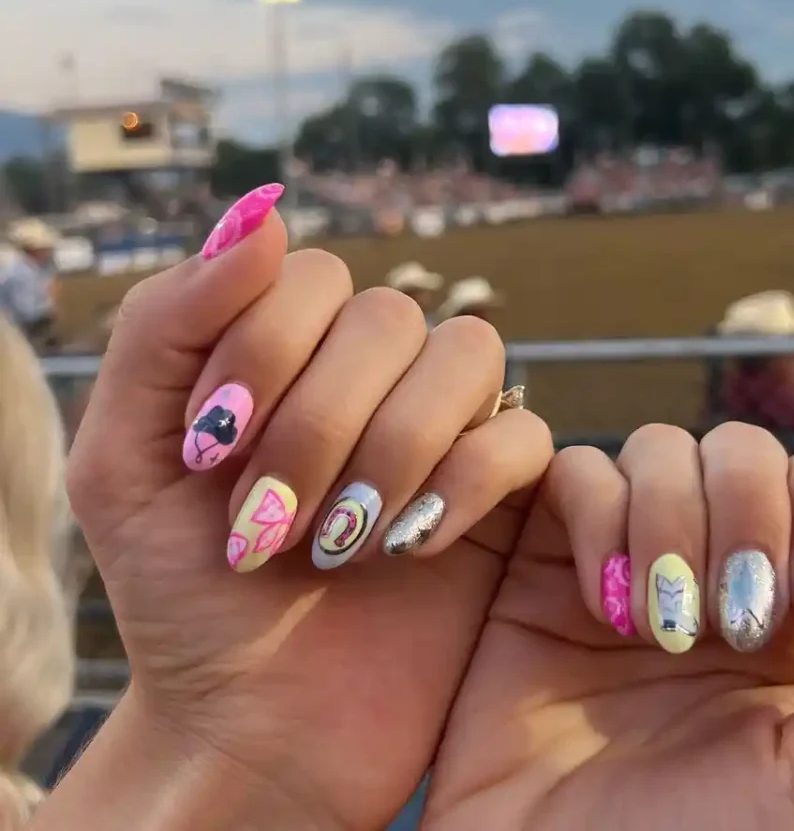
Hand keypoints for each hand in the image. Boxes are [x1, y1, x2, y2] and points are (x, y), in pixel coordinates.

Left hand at [52, 187, 553, 828]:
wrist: (254, 727)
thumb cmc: (181, 594)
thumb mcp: (125, 457)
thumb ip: (167, 322)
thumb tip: (264, 210)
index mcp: (288, 350)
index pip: (307, 273)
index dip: (264, 347)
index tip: (213, 446)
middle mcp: (371, 373)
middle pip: (389, 314)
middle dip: (319, 423)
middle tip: (268, 523)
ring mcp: (443, 425)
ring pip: (467, 354)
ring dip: (394, 449)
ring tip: (338, 542)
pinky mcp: (503, 490)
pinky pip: (524, 436)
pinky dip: (464, 485)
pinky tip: (408, 549)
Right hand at [427, 423, 793, 830]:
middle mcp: (717, 564)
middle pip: (744, 449)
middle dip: (746, 513)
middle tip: (730, 621)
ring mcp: (632, 552)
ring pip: (660, 447)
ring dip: (669, 518)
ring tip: (662, 627)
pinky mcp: (551, 554)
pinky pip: (576, 474)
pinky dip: (595, 516)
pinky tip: (603, 605)